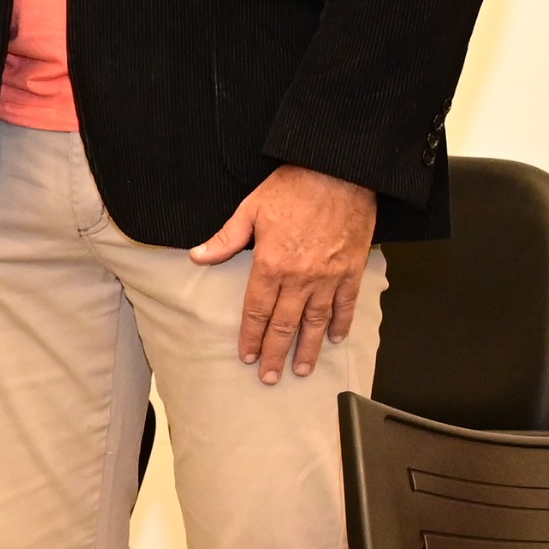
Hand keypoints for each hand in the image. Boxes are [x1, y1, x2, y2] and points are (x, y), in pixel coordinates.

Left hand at [192, 165, 379, 382]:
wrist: (339, 171)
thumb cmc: (294, 187)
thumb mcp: (250, 209)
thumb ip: (225, 239)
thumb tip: (197, 256)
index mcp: (271, 264)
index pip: (257, 310)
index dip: (251, 335)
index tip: (247, 356)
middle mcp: (300, 277)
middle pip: (285, 324)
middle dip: (275, 353)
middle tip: (269, 377)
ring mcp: (329, 276)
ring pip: (316, 321)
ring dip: (307, 348)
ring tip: (300, 369)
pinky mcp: (351, 269)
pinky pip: (346, 304)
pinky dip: (341, 323)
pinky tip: (334, 339)